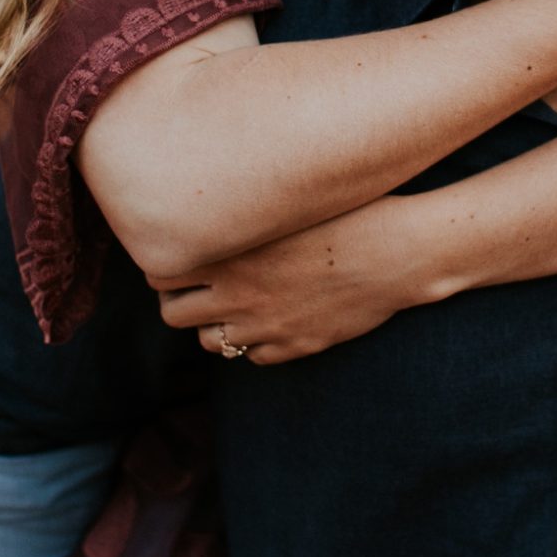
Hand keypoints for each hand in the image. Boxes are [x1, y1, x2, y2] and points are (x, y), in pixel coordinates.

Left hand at [151, 195, 426, 365]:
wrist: (396, 253)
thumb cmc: (349, 211)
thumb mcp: (288, 203)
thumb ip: (244, 209)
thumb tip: (213, 200)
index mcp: (231, 252)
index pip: (160, 272)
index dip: (164, 266)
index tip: (179, 256)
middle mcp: (239, 294)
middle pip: (174, 314)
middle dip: (180, 299)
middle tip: (197, 285)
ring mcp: (265, 326)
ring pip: (210, 342)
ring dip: (215, 324)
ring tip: (234, 303)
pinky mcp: (294, 346)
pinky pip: (255, 356)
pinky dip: (256, 342)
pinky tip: (274, 318)